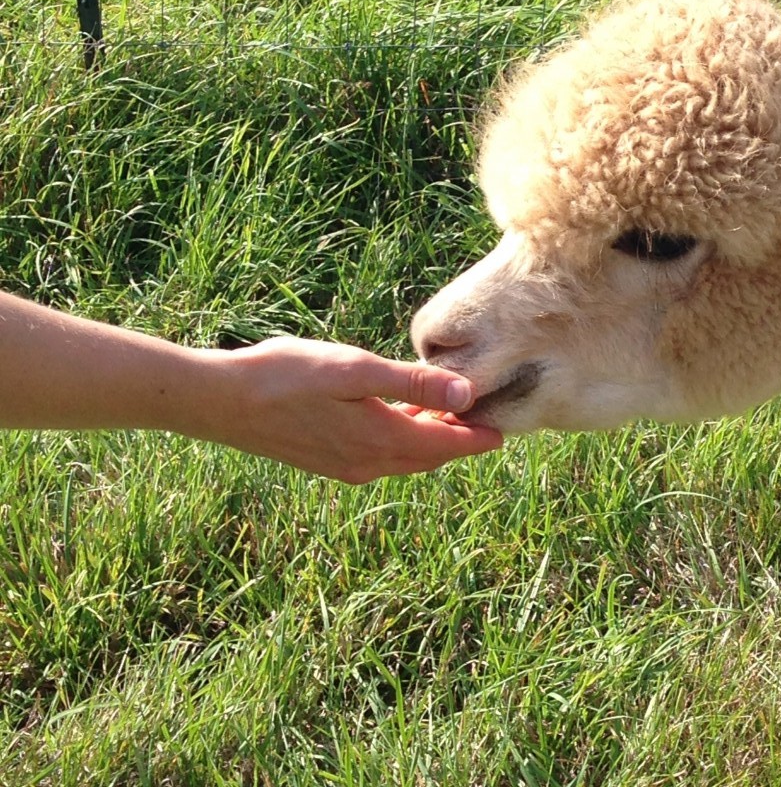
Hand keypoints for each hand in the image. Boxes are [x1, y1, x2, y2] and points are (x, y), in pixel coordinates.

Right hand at [202, 336, 503, 481]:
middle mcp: (367, 463)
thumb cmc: (288, 376)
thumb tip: (468, 396)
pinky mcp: (325, 459)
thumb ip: (415, 384)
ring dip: (431, 439)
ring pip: (404, 456)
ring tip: (453, 416)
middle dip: (459, 441)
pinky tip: (400, 415)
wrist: (221, 401)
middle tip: (486, 420)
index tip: (504, 430)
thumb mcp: (357, 370)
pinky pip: (380, 454)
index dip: (477, 438)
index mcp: (381, 441)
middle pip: (429, 456)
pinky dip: (402, 438)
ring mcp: (344, 465)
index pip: (446, 447)